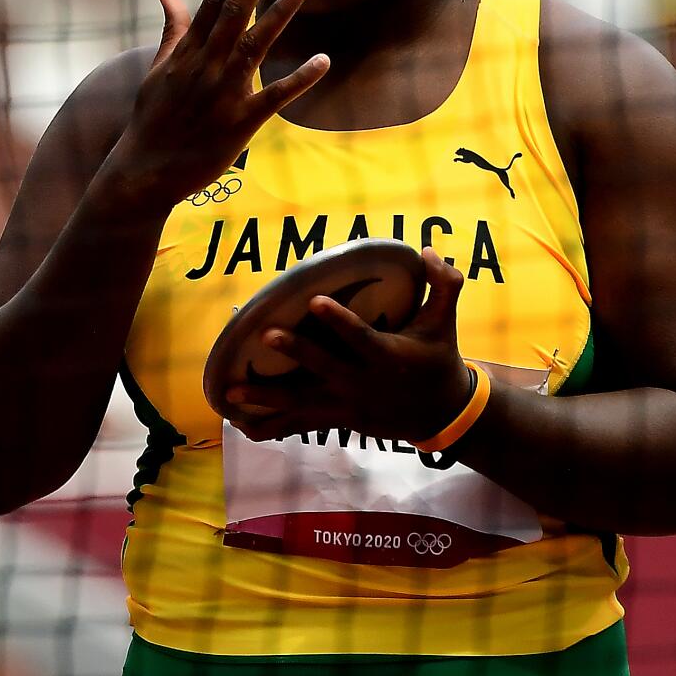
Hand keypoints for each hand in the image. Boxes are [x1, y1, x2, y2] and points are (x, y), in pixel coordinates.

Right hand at [105, 0, 329, 209]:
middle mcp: (204, 67)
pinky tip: (323, 60)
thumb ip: (172, 30)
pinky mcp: (238, 124)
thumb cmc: (150, 121)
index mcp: (187, 52)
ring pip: (254, 47)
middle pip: (234, 14)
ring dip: (278, 16)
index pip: (213, 0)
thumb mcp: (157, 70)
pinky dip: (299, 80)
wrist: (142, 173)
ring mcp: (222, 94)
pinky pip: (274, 98)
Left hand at [222, 248, 477, 443]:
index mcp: (387, 356)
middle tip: (266, 335)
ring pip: (304, 403)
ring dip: (267, 397)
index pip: (361, 336)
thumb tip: (426, 249)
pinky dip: (273, 425)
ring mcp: (348, 405)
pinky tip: (242, 426)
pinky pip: (302, 424)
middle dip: (296, 352)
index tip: (314, 300)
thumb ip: (442, 285)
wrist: (444, 415)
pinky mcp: (339, 420)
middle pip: (325, 367)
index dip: (339, 320)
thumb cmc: (438, 359)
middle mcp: (364, 382)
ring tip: (230, 392)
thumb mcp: (445, 323)